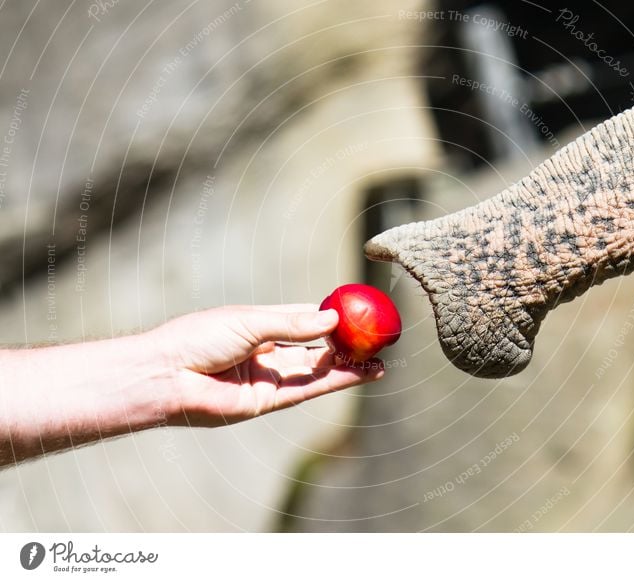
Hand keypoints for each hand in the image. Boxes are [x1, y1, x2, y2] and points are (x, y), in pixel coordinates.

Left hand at [152, 305, 383, 426]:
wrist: (167, 376)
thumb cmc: (199, 338)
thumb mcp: (250, 322)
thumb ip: (293, 324)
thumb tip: (332, 321)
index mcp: (262, 324)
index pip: (305, 318)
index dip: (332, 317)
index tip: (360, 312)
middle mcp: (269, 351)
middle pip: (316, 348)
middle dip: (347, 345)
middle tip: (378, 340)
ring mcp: (271, 377)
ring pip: (318, 370)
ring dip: (349, 366)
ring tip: (381, 360)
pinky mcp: (270, 400)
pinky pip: (310, 389)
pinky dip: (336, 381)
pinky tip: (361, 374)